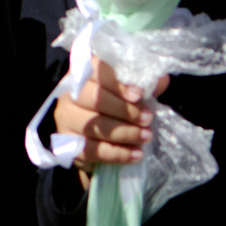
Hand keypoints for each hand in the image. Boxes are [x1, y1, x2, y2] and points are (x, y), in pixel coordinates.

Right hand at [51, 58, 168, 188]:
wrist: (94, 134)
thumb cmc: (115, 106)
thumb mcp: (130, 91)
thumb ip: (144, 85)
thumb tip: (160, 80)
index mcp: (84, 74)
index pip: (96, 71)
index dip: (117, 83)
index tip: (138, 95)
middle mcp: (69, 94)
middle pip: (94, 98)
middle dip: (125, 110)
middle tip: (148, 119)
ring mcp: (65, 119)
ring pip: (94, 126)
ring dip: (125, 133)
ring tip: (146, 136)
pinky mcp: (67, 145)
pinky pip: (92, 150)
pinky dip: (117, 154)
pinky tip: (136, 154)